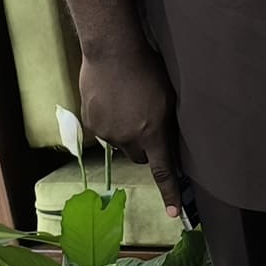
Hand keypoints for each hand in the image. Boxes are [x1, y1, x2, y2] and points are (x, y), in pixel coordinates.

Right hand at [79, 43, 182, 214]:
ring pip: (119, 142)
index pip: (163, 171)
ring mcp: (107, 132)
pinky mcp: (90, 122)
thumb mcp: (167, 97)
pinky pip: (103, 130)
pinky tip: (112, 99)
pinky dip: (109, 120)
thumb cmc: (148, 68)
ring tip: (127, 102)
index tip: (175, 215)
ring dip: (124, 131)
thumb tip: (164, 143)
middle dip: (144, 147)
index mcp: (153, 133)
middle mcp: (129, 138)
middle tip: (146, 122)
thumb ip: (165, 124)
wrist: (112, 51)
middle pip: (139, 156)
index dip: (169, 194)